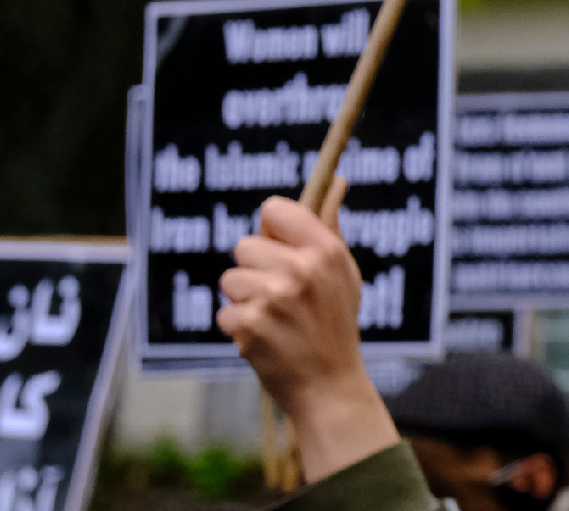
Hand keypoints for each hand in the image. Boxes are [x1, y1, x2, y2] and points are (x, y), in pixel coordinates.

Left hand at [219, 184, 398, 483]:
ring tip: (274, 322)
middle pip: (245, 247)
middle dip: (255, 272)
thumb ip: (329, 227)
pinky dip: (239, 330)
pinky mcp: (249, 325)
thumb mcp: (343, 274)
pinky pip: (224, 313)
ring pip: (230, 280)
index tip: (279, 250)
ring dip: (244, 302)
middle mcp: (301, 269)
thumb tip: (335, 180)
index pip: (275, 209)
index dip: (271, 230)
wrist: (330, 386)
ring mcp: (274, 297)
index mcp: (326, 250)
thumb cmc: (334, 325)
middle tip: (282, 300)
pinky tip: (265, 341)